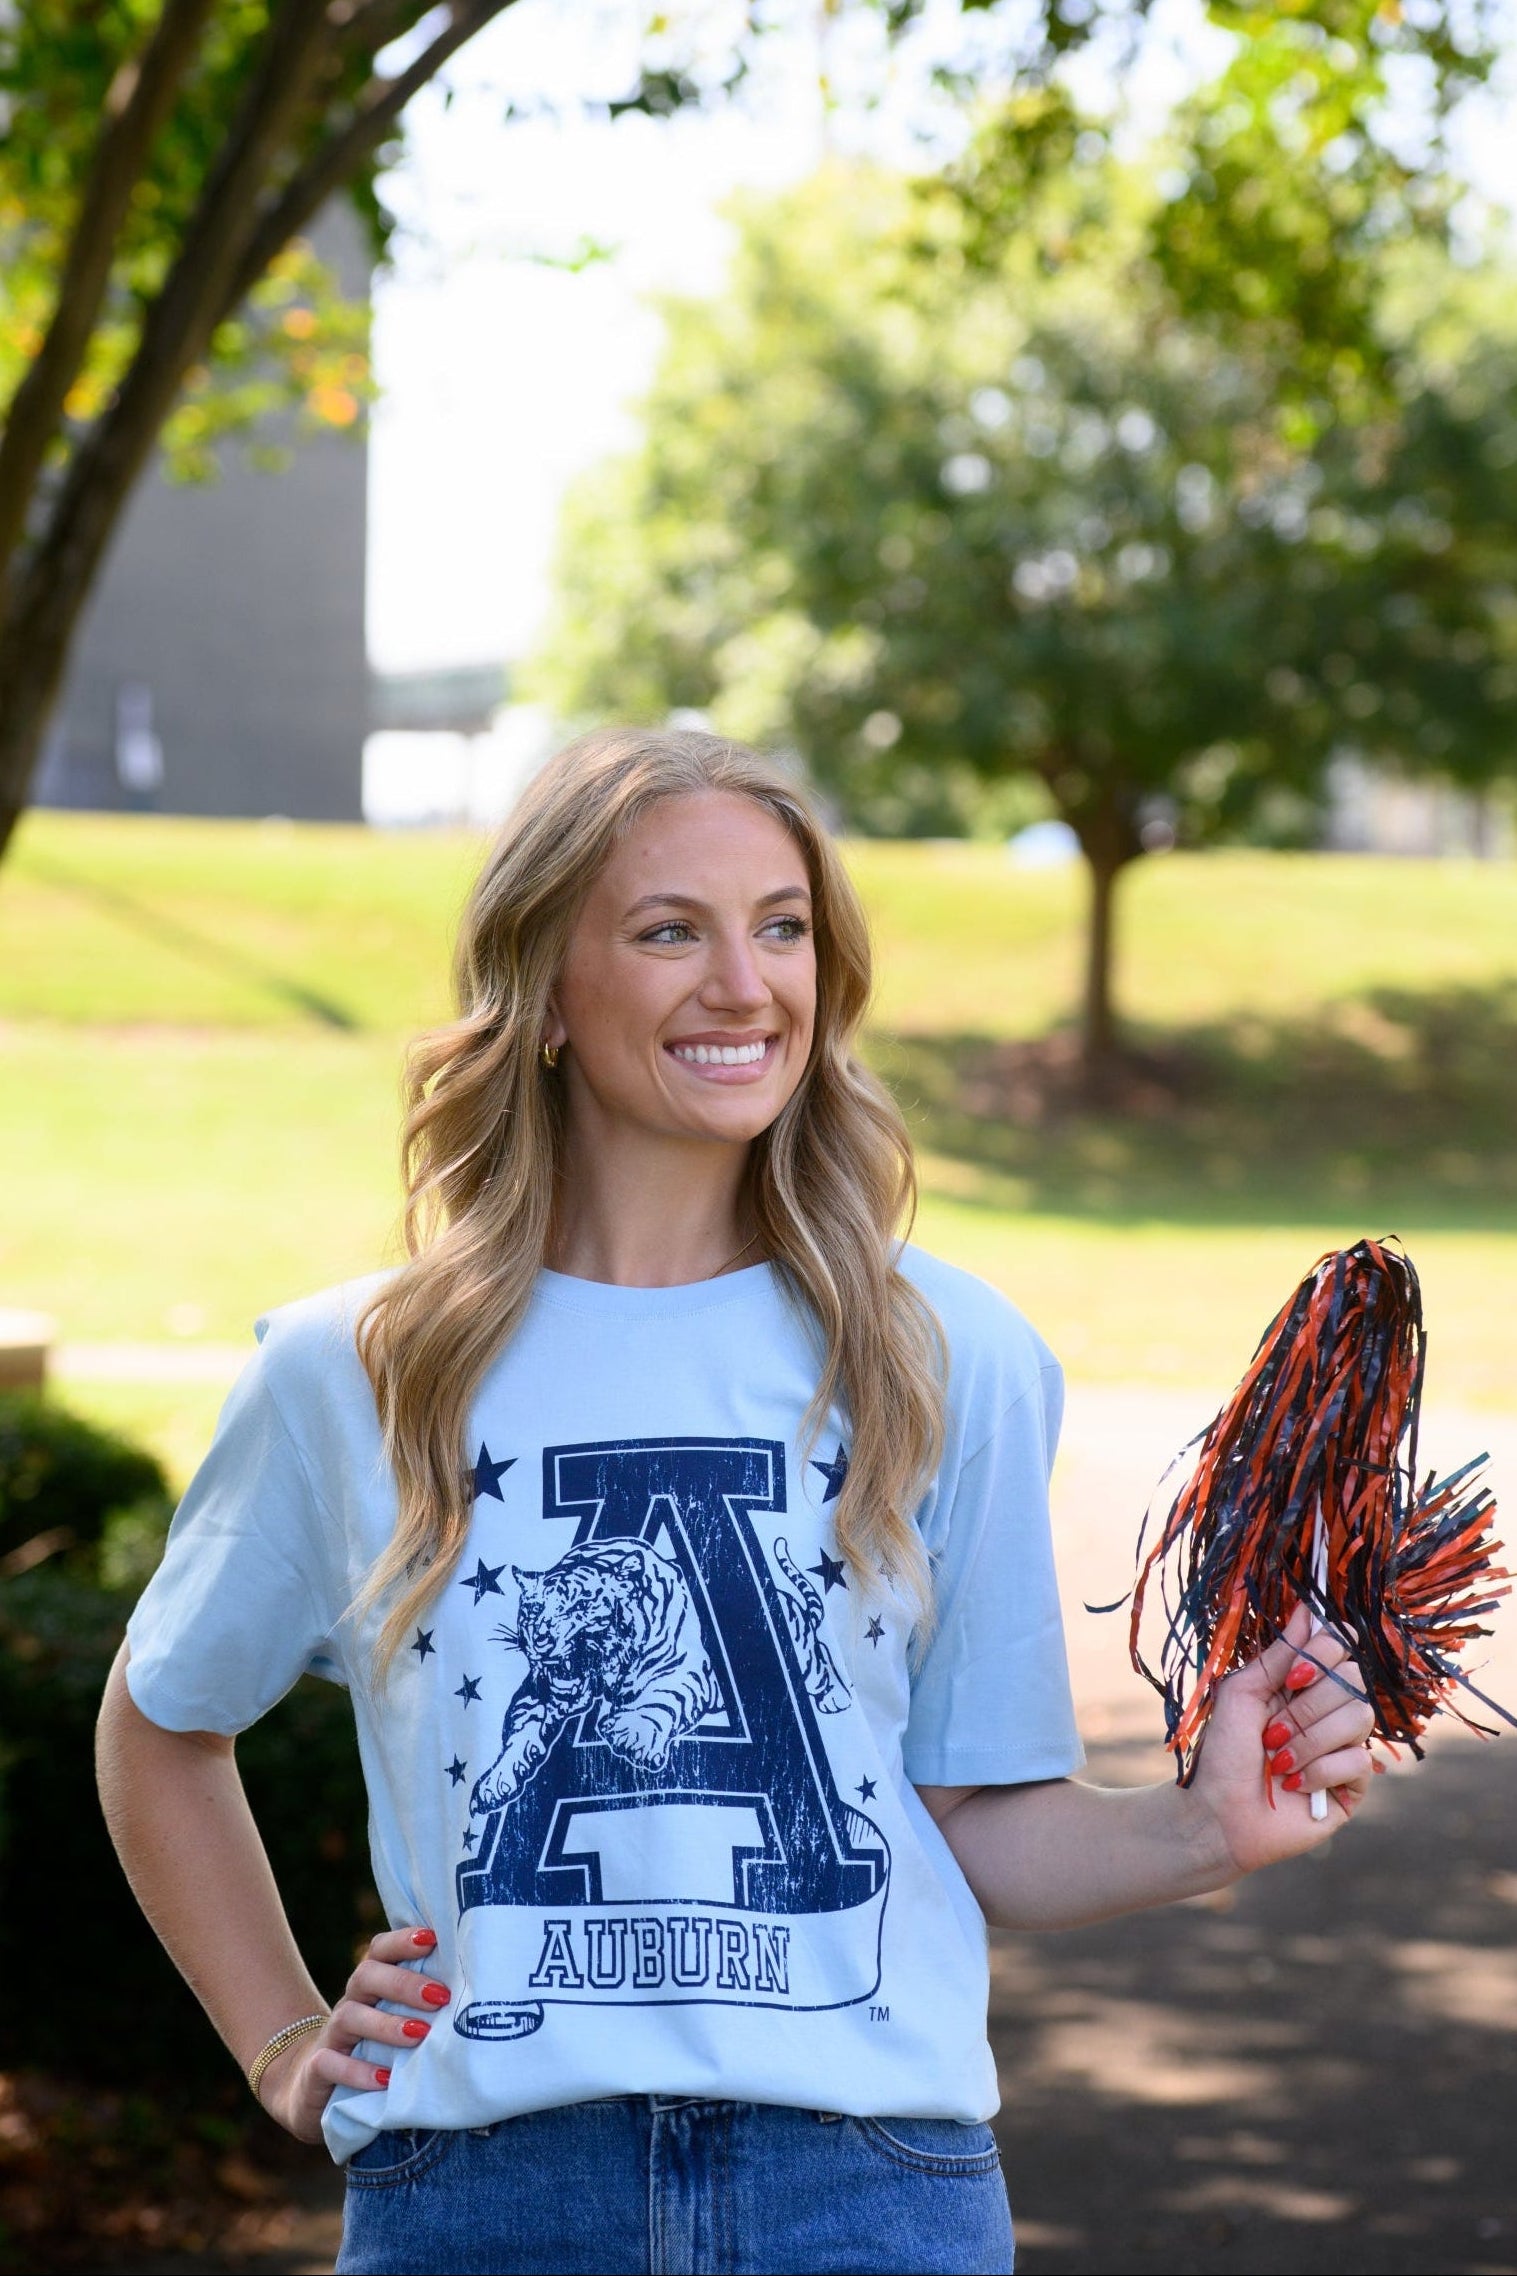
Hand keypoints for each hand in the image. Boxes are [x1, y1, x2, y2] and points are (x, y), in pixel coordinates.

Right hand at [256, 1928, 448, 2143]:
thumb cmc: (372, 2047)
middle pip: (367, 1976)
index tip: (433, 1938)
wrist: (312, 2085)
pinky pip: (330, 2064)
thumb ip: (424, 2004)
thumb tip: (480, 1989)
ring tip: (418, 2035)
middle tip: (440, 1996)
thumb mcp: (396, 2021)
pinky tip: (385, 2079)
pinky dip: (357, 2071)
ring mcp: (331, 2036)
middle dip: (404, 1983)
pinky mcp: (317, 2070)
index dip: (403, 1940)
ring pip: (350, 2017)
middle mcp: (350, 2003)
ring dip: (386, 2025)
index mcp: (370, 1986)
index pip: (380, 1950)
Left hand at [1187, 1603, 1377, 1879]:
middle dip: (1308, 1707)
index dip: (1323, 1656)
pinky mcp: (1353, 1785)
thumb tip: (1307, 1610)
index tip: (1293, 1678)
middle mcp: (1329, 1710)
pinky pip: (1358, 1761)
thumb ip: (1279, 1655)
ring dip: (1310, 1740)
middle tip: (1272, 1732)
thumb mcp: (1243, 1694)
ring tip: (1278, 1761)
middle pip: (1354, 1679)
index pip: (1340, 1647)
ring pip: (1360, 1718)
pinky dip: (1320, 1771)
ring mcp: (1345, 1747)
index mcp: (1303, 1683)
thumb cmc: (1223, 1753)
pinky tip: (1296, 1785)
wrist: (1219, 1815)